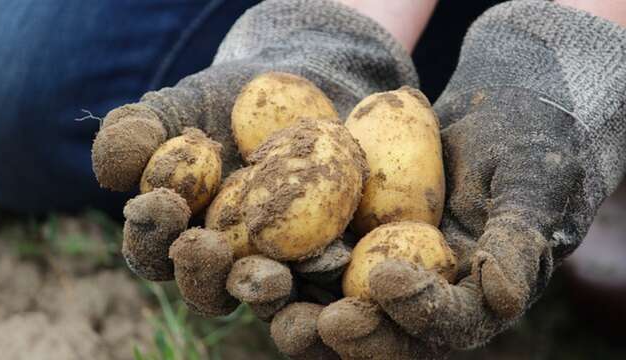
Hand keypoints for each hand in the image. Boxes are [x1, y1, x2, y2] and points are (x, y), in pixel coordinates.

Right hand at [92, 1, 415, 356]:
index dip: (151, 233)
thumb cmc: (228, 100)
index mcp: (180, 236)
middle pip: (208, 290)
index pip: (153, 249)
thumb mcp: (178, 106)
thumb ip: (137, 133)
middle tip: (210, 247)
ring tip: (271, 276)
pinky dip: (327, 277)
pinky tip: (336, 258)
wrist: (303, 89)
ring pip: (268, 298)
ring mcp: (280, 267)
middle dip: (204, 274)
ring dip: (265, 292)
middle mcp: (228, 262)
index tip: (164, 201)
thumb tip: (111, 172)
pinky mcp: (330, 259)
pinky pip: (328, 279)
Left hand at [280, 1, 625, 357]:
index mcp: (472, 298)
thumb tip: (506, 297)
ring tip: (264, 289)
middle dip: (349, 332)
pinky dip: (279, 256)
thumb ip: (520, 240)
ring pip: (335, 305)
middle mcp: (421, 296)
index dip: (416, 311)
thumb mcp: (532, 186)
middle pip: (383, 332)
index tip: (383, 279)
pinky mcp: (345, 240)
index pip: (447, 323)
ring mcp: (379, 269)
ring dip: (298, 307)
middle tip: (314, 322)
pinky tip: (246, 244)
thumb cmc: (528, 147)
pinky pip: (309, 257)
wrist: (496, 114)